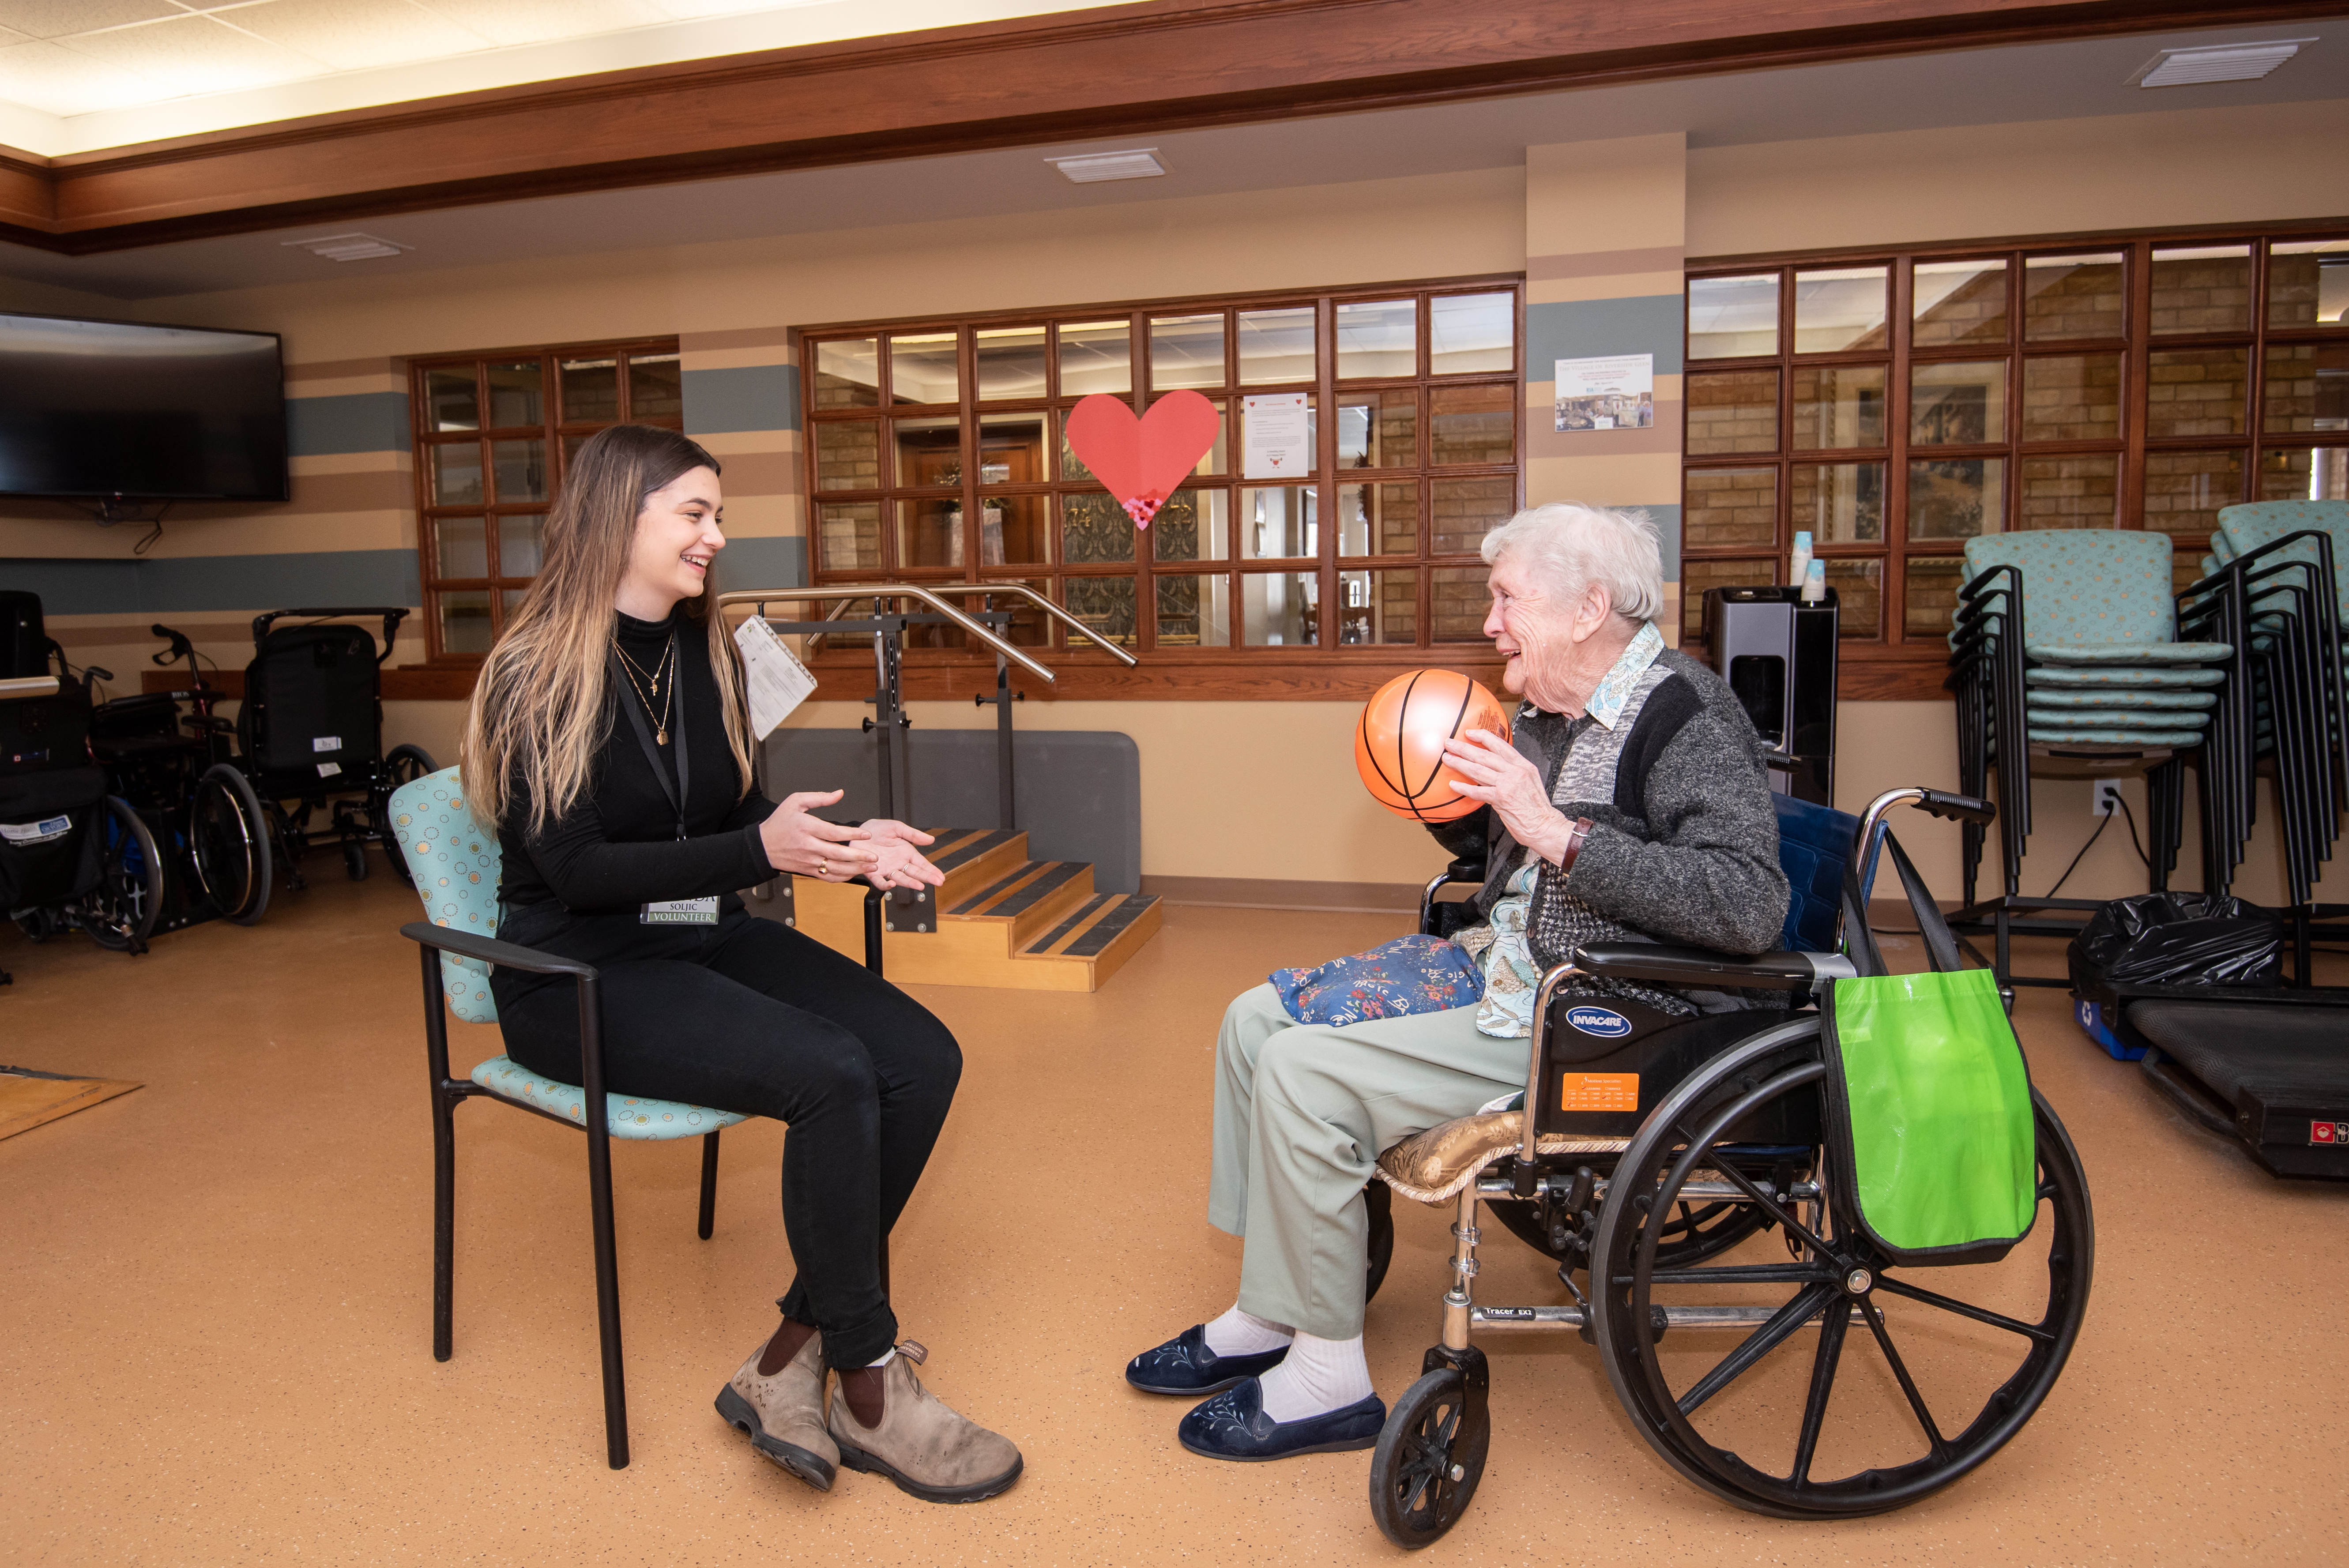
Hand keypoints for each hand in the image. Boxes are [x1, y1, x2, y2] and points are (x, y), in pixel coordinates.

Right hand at [758, 790, 875, 880]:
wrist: (762, 846)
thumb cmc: (779, 823)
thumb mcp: (795, 802)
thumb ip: (819, 797)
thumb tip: (838, 793)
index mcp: (806, 827)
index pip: (833, 832)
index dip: (852, 834)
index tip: (866, 834)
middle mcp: (808, 846)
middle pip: (837, 853)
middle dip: (858, 856)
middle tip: (873, 857)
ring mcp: (808, 861)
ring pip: (835, 868)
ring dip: (855, 869)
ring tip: (870, 868)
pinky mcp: (808, 871)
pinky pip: (828, 877)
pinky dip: (842, 877)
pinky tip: (854, 873)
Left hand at [858, 819, 944, 891]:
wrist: (857, 833)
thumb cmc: (876, 829)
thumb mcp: (897, 827)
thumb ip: (913, 834)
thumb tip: (930, 839)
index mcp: (906, 852)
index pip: (922, 863)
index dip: (932, 870)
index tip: (940, 877)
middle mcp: (898, 863)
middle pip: (915, 873)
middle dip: (927, 878)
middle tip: (937, 882)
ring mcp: (887, 869)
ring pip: (901, 878)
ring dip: (910, 883)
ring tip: (919, 885)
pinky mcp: (873, 873)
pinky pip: (880, 881)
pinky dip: (885, 884)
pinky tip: (892, 884)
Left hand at [1441, 729, 1574, 864]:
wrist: (1544, 825)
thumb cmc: (1536, 807)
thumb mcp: (1529, 781)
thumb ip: (1514, 771)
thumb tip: (1495, 767)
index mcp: (1523, 765)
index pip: (1501, 745)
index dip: (1483, 736)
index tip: (1469, 732)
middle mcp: (1515, 771)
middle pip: (1485, 755)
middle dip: (1464, 748)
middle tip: (1450, 743)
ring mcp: (1508, 784)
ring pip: (1478, 769)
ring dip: (1460, 763)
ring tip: (1447, 759)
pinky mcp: (1501, 799)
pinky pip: (1478, 791)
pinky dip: (1464, 787)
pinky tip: (1454, 784)